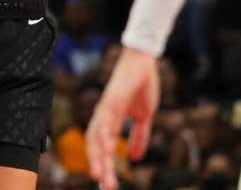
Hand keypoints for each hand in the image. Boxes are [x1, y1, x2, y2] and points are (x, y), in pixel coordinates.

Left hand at [87, 47, 159, 189]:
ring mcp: (105, 109)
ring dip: (98, 157)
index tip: (107, 183)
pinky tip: (105, 150)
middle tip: (106, 186)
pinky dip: (102, 137)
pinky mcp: (110, 101)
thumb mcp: (144, 117)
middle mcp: (103, 117)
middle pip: (95, 146)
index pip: (104, 147)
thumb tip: (135, 158)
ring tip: (101, 176)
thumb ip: (139, 137)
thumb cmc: (142, 86)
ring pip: (96, 137)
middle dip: (99, 167)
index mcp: (110, 121)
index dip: (104, 164)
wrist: (143, 63)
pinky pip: (104, 122)